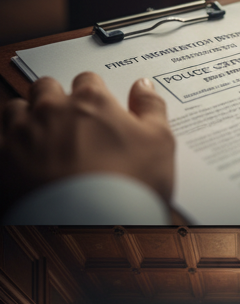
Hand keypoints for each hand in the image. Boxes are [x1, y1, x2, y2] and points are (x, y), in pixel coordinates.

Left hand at [0, 73, 174, 215]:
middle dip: (55, 98)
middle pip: (47, 87)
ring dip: (27, 117)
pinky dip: (8, 144)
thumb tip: (144, 86)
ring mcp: (23, 131)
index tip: (99, 107)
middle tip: (69, 121)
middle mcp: (52, 109)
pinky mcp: (2, 157)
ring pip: (16, 108)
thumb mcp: (159, 144)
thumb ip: (152, 108)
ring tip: (43, 139)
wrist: (89, 223)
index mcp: (92, 101)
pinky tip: (23, 158)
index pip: (89, 80)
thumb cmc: (127, 184)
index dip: (95, 92)